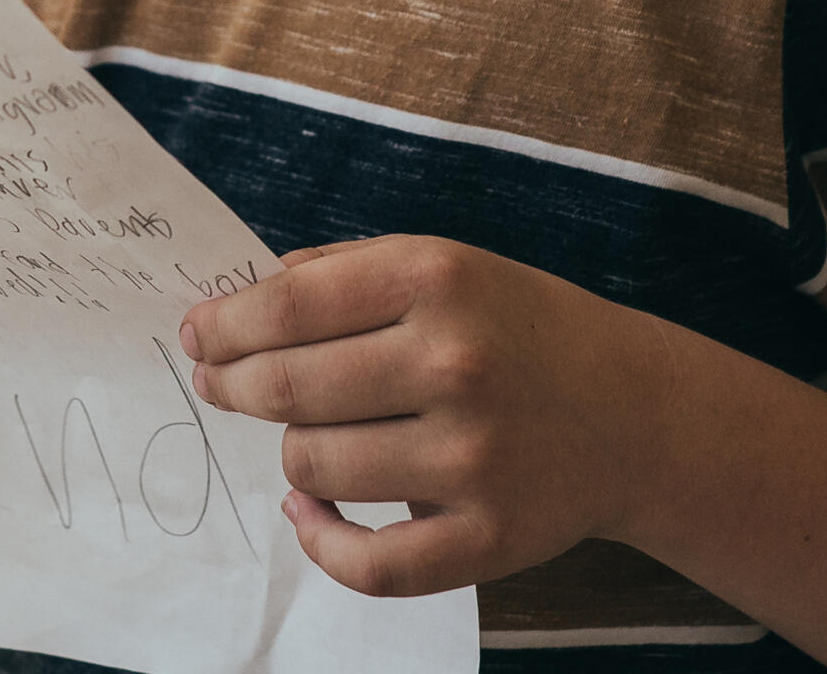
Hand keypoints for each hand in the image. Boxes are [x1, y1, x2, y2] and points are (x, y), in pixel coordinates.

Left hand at [179, 234, 656, 596]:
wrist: (629, 408)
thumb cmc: (514, 325)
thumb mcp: (441, 262)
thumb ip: (342, 271)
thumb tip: (238, 302)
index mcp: (435, 276)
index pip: (288, 305)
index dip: (225, 324)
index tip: (197, 334)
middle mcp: (453, 360)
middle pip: (287, 387)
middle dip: (233, 385)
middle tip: (219, 383)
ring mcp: (472, 455)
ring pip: (312, 466)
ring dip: (290, 452)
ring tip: (307, 434)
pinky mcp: (489, 536)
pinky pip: (367, 563)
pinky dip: (321, 542)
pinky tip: (310, 512)